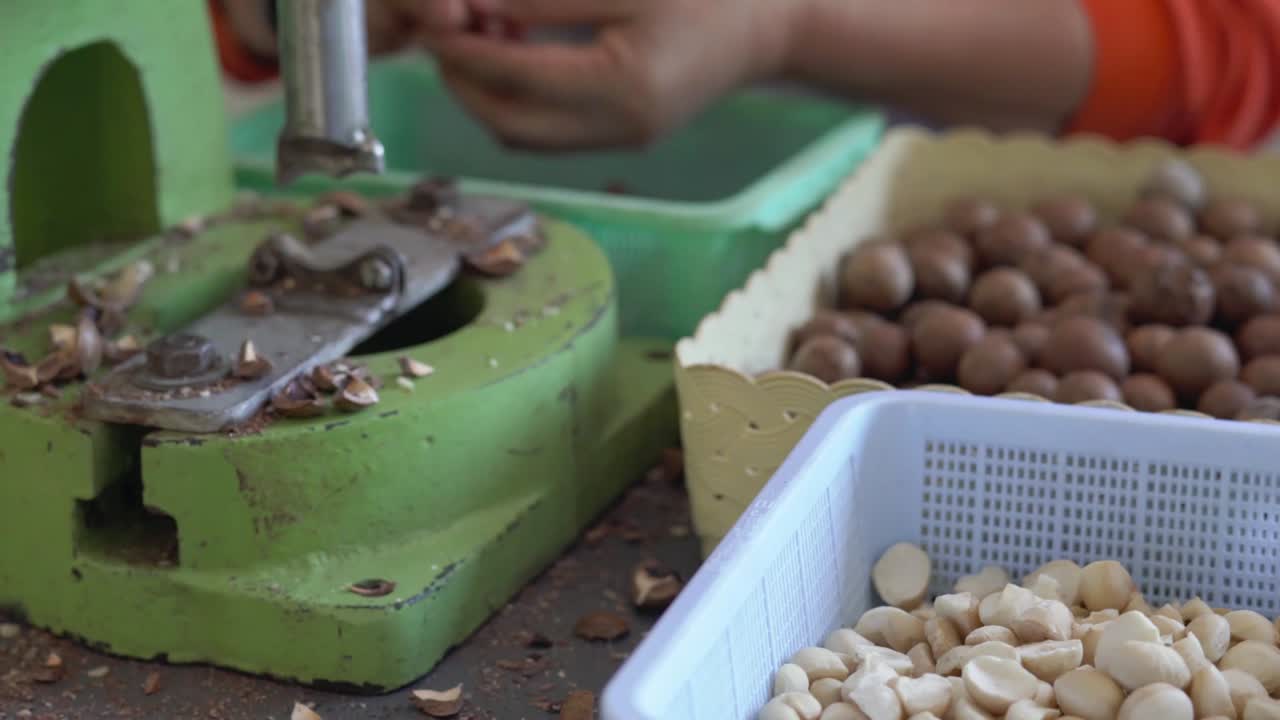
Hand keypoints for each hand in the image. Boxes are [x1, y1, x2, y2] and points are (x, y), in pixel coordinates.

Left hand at [419, 0, 800, 149]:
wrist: (767, 28)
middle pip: (509, 125)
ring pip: (523, 136)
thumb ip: (550, 0)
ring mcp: (620, 141)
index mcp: (624, 87)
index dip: (465, 50)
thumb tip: (479, 7)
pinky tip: (514, 56)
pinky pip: (548, 132)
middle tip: (442, 34)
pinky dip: (517, 101)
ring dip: (486, 95)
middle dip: (463, 84)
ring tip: (476, 41)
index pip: (517, 77)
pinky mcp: (621, 139)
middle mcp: (619, 128)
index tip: (434, 20)